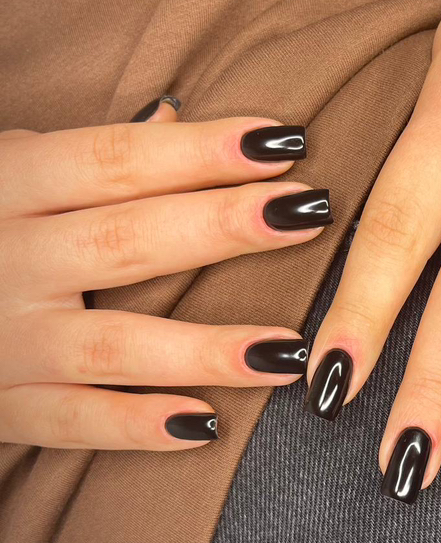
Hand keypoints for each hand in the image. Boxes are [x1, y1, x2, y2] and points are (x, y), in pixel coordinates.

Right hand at [0, 97, 330, 449]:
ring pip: (114, 345)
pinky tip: (206, 424)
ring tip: (292, 348)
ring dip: (207, 348)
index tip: (283, 141)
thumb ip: (83, 152)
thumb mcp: (7, 168)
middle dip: (222, 225)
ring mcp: (3, 340)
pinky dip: (137, 428)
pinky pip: (72, 423)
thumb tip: (171, 115)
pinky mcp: (0, 403)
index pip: (117, 160)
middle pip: (129, 239)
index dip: (201, 151)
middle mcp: (7, 259)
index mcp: (9, 186)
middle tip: (308, 210)